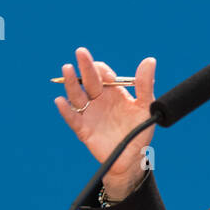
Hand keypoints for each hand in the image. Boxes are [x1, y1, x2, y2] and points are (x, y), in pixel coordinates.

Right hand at [54, 46, 157, 198]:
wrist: (132, 157)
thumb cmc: (139, 130)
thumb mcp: (145, 106)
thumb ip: (145, 84)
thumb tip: (149, 60)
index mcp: (113, 92)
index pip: (103, 74)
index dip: (103, 69)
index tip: (106, 71)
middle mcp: (99, 100)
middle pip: (89, 80)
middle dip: (85, 66)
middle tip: (80, 52)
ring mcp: (90, 114)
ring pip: (77, 95)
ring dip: (71, 83)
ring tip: (67, 68)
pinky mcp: (84, 130)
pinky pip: (72, 119)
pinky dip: (65, 111)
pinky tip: (60, 101)